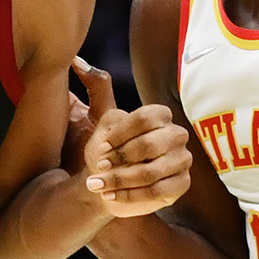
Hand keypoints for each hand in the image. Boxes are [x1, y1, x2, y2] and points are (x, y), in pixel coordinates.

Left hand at [71, 56, 191, 217]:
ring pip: (152, 171)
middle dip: (121, 159)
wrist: (106, 184)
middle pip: (151, 145)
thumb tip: (76, 60)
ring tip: (100, 185)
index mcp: (160, 116)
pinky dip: (130, 196)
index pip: (146, 118)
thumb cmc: (104, 150)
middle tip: (100, 166)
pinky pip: (158, 192)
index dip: (121, 134)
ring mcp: (181, 160)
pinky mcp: (181, 185)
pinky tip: (110, 198)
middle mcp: (176, 135)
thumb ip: (95, 87)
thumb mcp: (99, 118)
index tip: (103, 146)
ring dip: (121, 180)